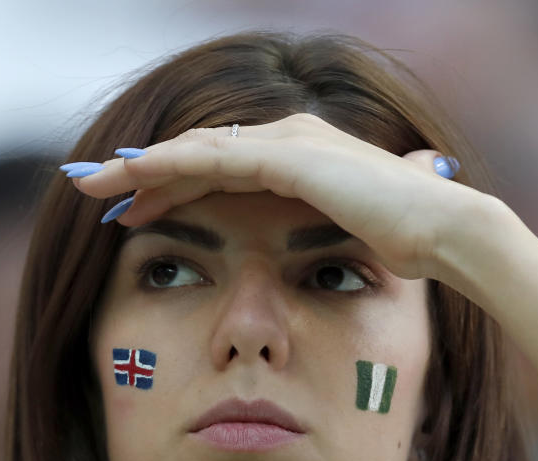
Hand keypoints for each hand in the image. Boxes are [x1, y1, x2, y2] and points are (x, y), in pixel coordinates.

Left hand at [67, 113, 501, 281]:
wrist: (445, 232)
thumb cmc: (407, 243)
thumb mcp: (353, 234)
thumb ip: (332, 227)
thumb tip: (343, 240)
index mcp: (298, 157)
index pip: (220, 168)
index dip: (174, 187)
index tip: (136, 212)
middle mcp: (287, 139)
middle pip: (196, 155)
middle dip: (143, 176)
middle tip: (97, 195)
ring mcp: (286, 143)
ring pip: (192, 152)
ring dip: (139, 169)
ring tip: (92, 186)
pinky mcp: (286, 156)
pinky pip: (209, 159)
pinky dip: (165, 167)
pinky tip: (129, 180)